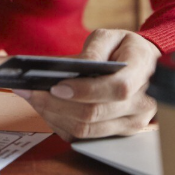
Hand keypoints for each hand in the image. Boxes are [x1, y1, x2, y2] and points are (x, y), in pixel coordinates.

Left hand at [14, 28, 160, 140]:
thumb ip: (94, 49)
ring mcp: (132, 124)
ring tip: (32, 98)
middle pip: (94, 114)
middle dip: (56, 104)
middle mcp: (142, 104)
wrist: (145, 65)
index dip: (83, 91)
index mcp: (143, 73)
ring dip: (54, 116)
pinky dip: (61, 124)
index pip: (116, 89)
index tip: (55, 86)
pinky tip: (47, 109)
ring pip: (86, 130)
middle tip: (30, 91)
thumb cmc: (125, 48)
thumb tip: (74, 68)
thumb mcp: (111, 36)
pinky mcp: (118, 135)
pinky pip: (84, 137)